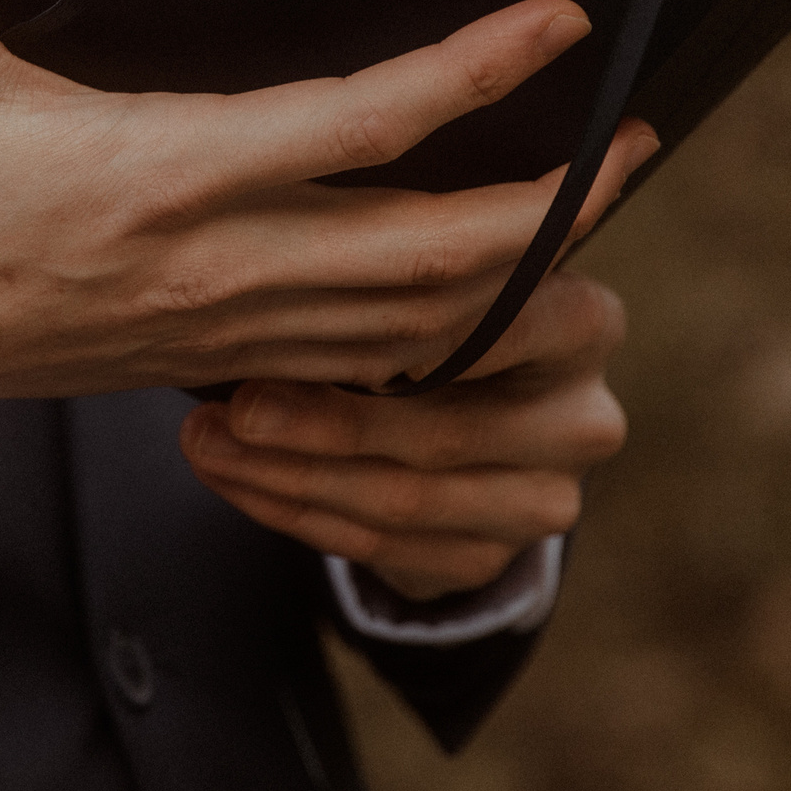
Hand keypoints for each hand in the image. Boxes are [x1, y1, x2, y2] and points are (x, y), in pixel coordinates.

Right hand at [0, 0, 659, 450]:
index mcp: (157, 176)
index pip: (360, 125)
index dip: (475, 72)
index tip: (559, 20)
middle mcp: (213, 265)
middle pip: (434, 253)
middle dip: (556, 202)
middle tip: (641, 139)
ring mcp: (220, 328)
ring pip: (417, 325)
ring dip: (521, 271)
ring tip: (598, 211)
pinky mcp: (210, 360)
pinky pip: (367, 365)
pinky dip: (449, 331)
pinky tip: (487, 295)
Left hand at [181, 272, 628, 600]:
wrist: (452, 408)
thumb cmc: (427, 308)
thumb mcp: (431, 269)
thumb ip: (403, 257)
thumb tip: (298, 231)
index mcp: (584, 322)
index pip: (501, 328)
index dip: (400, 332)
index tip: (295, 316)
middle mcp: (585, 420)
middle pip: (443, 434)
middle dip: (321, 423)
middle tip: (230, 405)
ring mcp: (545, 502)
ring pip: (402, 501)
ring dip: (288, 476)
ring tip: (205, 440)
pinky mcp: (491, 559)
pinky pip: (379, 549)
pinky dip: (294, 513)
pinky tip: (236, 478)